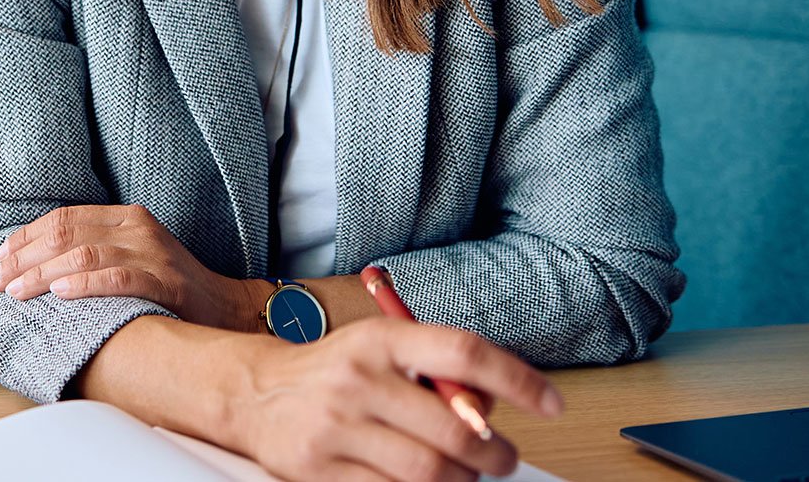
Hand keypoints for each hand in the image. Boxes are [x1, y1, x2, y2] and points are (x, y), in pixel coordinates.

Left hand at [0, 204, 264, 331]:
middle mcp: (137, 228)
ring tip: (15, 292)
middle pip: (66, 234)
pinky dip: (83, 284)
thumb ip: (93, 252)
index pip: (64, 218)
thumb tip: (34, 265)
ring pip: (83, 254)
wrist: (225, 308)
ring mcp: (152, 252)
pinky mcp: (165, 281)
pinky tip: (59, 294)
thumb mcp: (130, 257)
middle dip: (23, 259)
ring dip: (42, 274)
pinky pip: (117, 278)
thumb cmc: (169, 287)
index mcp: (125, 217)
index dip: (26, 236)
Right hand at [229, 317, 561, 481]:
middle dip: (494, 455)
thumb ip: (436, 372)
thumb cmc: (336, 371)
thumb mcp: (383, 350)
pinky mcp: (321, 470)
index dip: (518, 380)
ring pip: (428, 472)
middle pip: (454, 429)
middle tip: (502, 460)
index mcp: (383, 340)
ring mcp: (339, 427)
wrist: (257, 393)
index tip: (551, 404)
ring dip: (460, 481)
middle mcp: (360, 378)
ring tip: (461, 476)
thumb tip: (495, 410)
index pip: (464, 353)